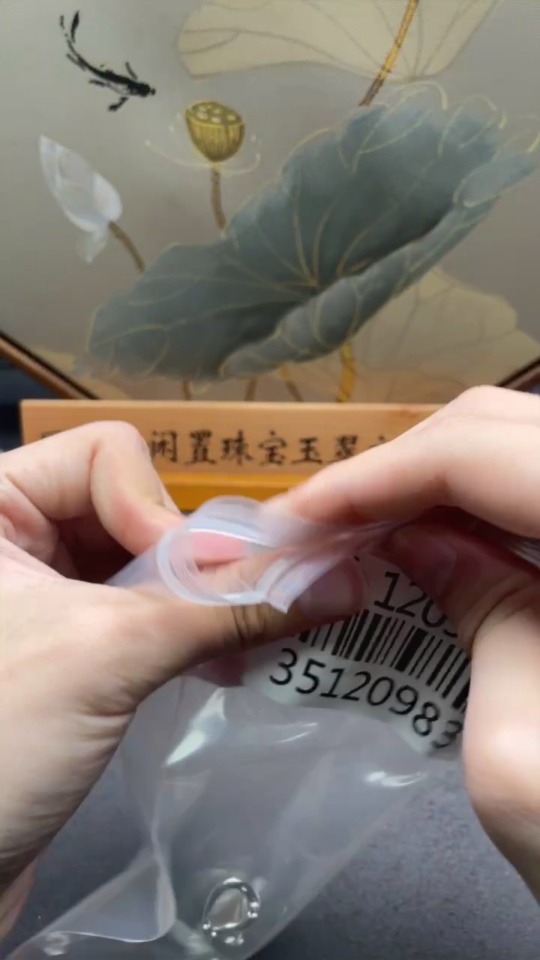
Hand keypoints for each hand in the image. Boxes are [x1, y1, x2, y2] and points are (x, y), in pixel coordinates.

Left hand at [0, 423, 364, 934]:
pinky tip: (218, 662)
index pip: (104, 455)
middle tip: (235, 614)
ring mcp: (32, 590)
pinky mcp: (59, 642)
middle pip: (131, 504)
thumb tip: (340, 576)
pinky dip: (180, 631)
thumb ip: (227, 606)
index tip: (180, 587)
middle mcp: (8, 534)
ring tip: (237, 645)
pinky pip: (136, 609)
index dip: (154, 510)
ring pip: (141, 561)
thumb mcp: (111, 655)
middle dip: (188, 562)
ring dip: (196, 601)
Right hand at [271, 386, 539, 899]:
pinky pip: (536, 491)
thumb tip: (416, 535)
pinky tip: (433, 541)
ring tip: (362, 528)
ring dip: (435, 480)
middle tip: (320, 526)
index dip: (378, 475)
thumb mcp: (520, 759)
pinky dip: (479, 503)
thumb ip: (479, 618)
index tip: (296, 518)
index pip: (486, 456)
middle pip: (504, 430)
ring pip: (523, 447)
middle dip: (399, 470)